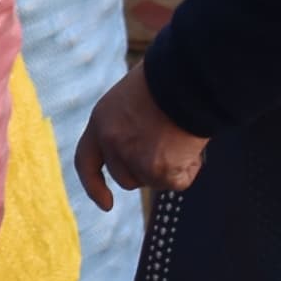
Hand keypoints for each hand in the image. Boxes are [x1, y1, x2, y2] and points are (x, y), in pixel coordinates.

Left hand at [74, 67, 206, 208]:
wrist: (189, 76)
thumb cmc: (168, 78)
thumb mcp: (132, 98)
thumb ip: (127, 126)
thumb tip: (142, 146)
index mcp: (101, 122)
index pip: (86, 162)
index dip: (93, 186)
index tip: (106, 204)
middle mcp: (112, 143)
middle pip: (125, 178)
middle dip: (145, 171)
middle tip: (168, 147)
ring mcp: (135, 159)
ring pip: (153, 181)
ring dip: (169, 169)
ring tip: (183, 137)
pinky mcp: (161, 170)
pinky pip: (179, 182)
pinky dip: (190, 168)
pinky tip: (195, 145)